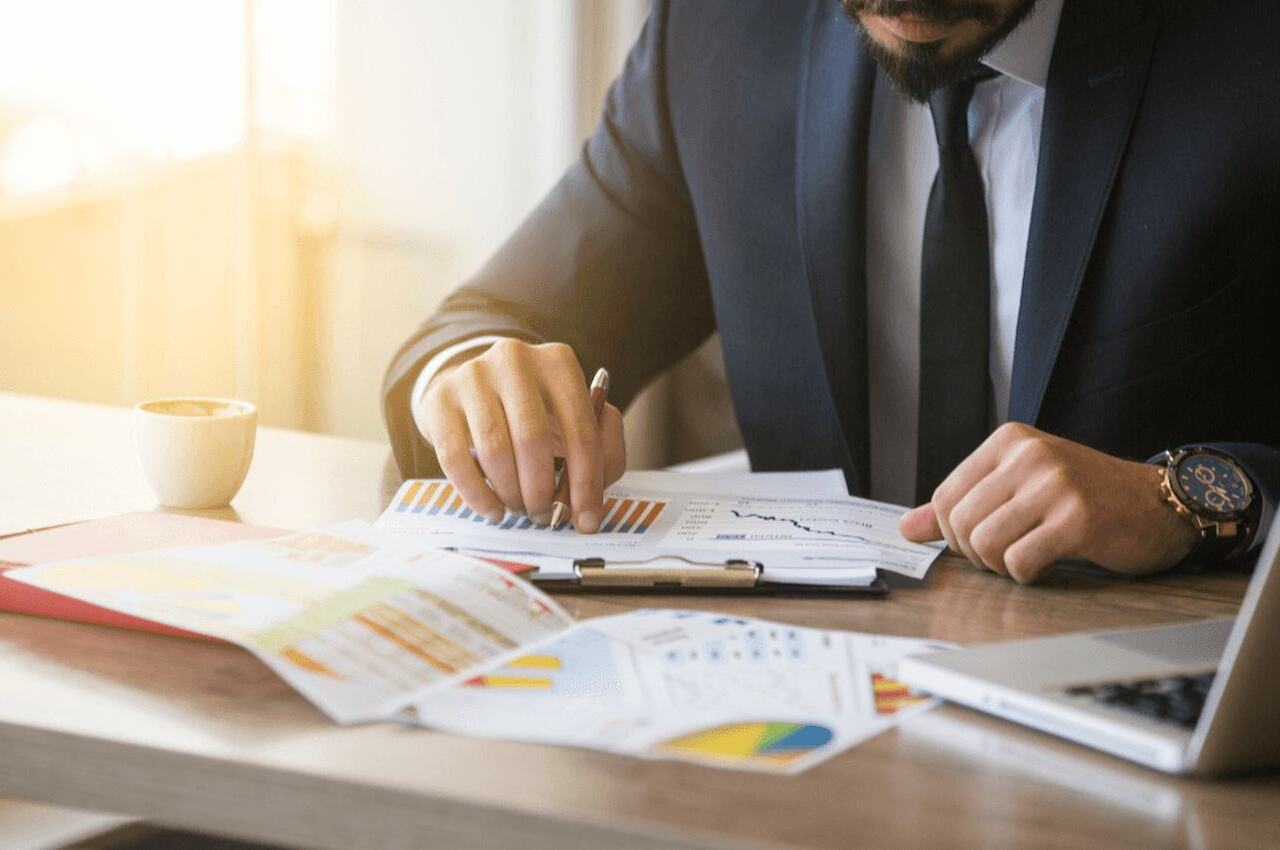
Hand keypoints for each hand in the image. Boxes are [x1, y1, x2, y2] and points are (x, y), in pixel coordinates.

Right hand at [416, 339, 625, 530]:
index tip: (587, 521)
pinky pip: (455, 458)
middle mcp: (515, 360)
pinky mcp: (440, 400)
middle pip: (533, 439)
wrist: (475, 389)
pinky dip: (477, 494)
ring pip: (494, 450)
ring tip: (519, 508)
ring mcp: (473, 376)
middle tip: (544, 516)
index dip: (587, 482)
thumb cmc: (536, 413)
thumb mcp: (575, 420)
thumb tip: (590, 503)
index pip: (582, 429)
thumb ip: (602, 451)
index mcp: (559, 363)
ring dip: (511, 493)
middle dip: (542, 490)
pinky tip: (493, 509)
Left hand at [899, 423, 1197, 583]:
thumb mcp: (1019, 487)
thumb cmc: (1085, 497)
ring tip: (1026, 557)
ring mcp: (1054, 485)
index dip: (951, 533)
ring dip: (1000, 566)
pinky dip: (1026, 575)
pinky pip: (1019, 562)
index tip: (977, 541)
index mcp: (1008, 441)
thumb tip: (905, 528)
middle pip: (961, 524)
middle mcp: (1028, 455)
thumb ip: (963, 504)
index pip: (944, 497)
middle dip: (976, 554)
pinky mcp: (1077, 519)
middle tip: (1006, 554)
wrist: (1158, 504)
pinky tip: (1047, 563)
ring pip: (985, 545)